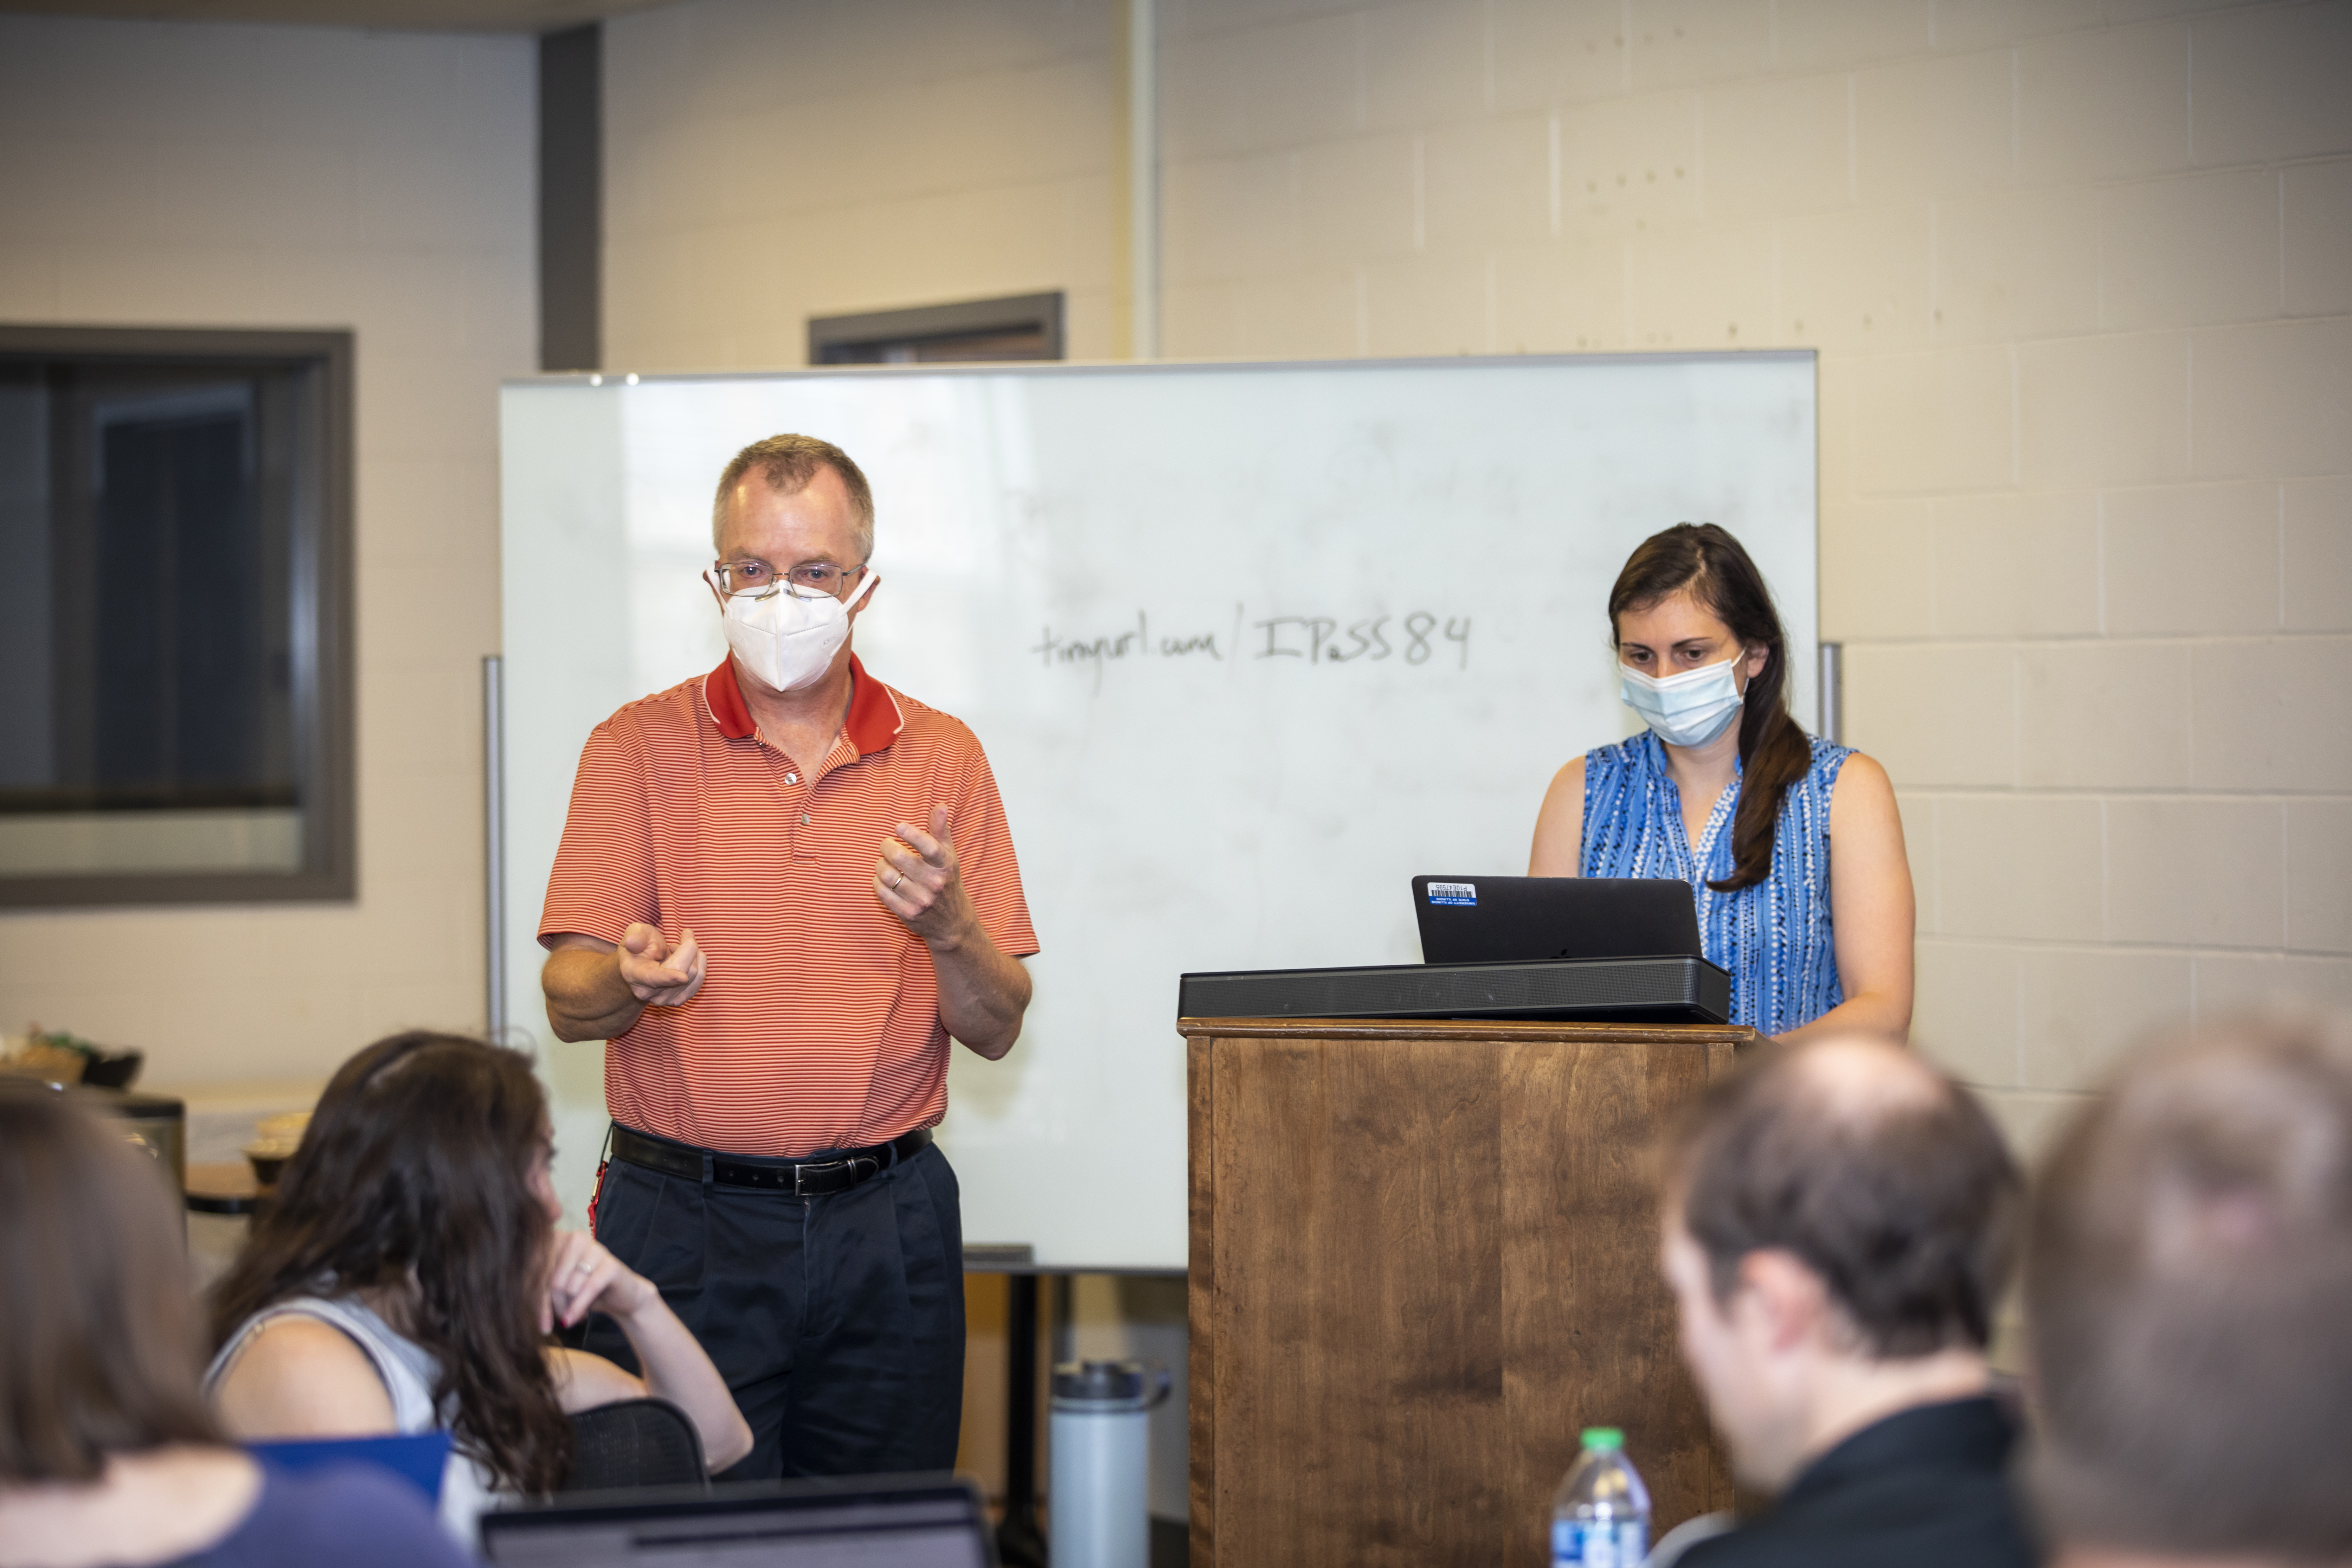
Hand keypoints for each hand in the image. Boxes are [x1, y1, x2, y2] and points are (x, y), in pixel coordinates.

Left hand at [540, 1229, 656, 1333]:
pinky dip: (578, 1309)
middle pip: (550, 1279)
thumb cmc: (582, 1289)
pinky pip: (587, 1290)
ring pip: (567, 1287)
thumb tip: (515, 1306)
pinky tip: (575, 1320)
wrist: (620, 1295)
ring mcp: (595, 1248)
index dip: (532, 1297)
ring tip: (572, 1313)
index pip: (535, 1269)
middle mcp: (574, 1237)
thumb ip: (537, 1291)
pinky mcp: (610, 1264)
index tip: (536, 1322)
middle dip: (549, 1307)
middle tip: (552, 1323)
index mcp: (556, 1237)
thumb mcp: (555, 1289)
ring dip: (567, 1308)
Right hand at [617, 922, 703, 1005]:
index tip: (683, 977)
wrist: (641, 961)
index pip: (653, 977)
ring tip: (679, 949)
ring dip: (694, 954)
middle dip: (689, 946)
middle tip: (685, 933)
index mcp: (633, 974)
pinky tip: (686, 958)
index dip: (668, 977)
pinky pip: (700, 980)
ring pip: (695, 974)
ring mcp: (663, 1000)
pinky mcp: (678, 1000)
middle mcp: (647, 992)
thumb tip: (632, 941)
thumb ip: (635, 936)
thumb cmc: (639, 943)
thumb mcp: (634, 932)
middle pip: (682, 970)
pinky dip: (698, 963)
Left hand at [877, 805, 979, 948]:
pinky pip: (882, 892)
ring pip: (888, 875)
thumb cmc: (947, 881)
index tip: (899, 827)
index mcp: (945, 865)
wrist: (952, 922)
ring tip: (883, 862)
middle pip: (900, 858)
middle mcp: (935, 883)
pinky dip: (877, 882)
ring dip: (880, 865)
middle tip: (886, 845)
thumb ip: (941, 830)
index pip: (929, 846)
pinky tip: (882, 879)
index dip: (911, 834)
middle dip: (887, 847)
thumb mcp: (949, 856)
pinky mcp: (908, 914)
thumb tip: (940, 805)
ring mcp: (921, 900)